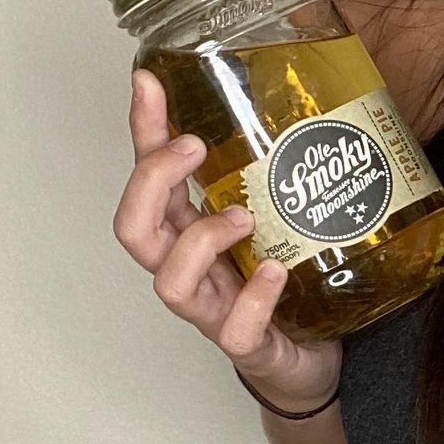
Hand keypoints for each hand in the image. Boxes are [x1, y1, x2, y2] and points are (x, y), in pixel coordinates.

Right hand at [113, 68, 341, 408]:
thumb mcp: (274, 217)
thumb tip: (296, 99)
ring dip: (201, 241)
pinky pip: (234, 329)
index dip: (143, 131)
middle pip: (135, 229)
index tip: (148, 83)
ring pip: (170, 282)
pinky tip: (275, 273)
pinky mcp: (247, 345)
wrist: (309, 361)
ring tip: (244, 217)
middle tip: (193, 146)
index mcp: (190, 230)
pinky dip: (252, 298)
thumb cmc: (284, 284)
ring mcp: (214, 310)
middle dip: (152, 181)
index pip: (149, 176)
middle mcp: (191, 269)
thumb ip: (272, 172)